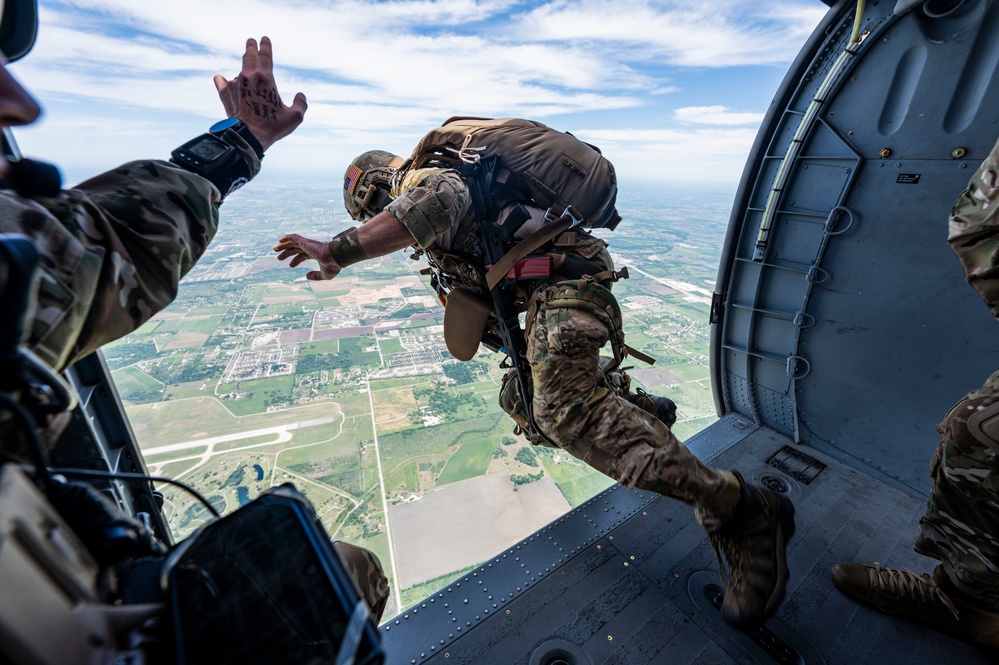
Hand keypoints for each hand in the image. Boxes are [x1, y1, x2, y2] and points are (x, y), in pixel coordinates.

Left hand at [214, 37, 306, 151]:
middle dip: (251, 46)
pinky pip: (222, 82)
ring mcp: (235, 84)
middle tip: (251, 41)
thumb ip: (301, 104)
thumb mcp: (294, 117)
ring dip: (243, 70)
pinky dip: (223, 80)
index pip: (265, 55)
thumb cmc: (272, 127)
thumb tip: (301, 95)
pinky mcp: (225, 93)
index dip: (265, 45)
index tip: (264, 39)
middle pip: (248, 55)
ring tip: (245, 71)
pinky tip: (222, 79)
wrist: (247, 137)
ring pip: (239, 71)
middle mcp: (248, 77)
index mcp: (265, 78)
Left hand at [274, 233, 341, 280]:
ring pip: (293, 243)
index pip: (303, 255)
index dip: (296, 260)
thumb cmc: (332, 266)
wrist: (334, 257)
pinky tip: (280, 240)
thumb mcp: (324, 275)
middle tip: (278, 258)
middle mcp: (311, 248)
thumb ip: (316, 276)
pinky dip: (287, 237)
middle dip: (287, 253)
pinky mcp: (305, 241)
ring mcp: (308, 244)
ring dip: (283, 246)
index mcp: (316, 254)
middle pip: (296, 249)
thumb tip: (307, 276)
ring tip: (274, 249)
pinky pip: (294, 237)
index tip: (290, 265)